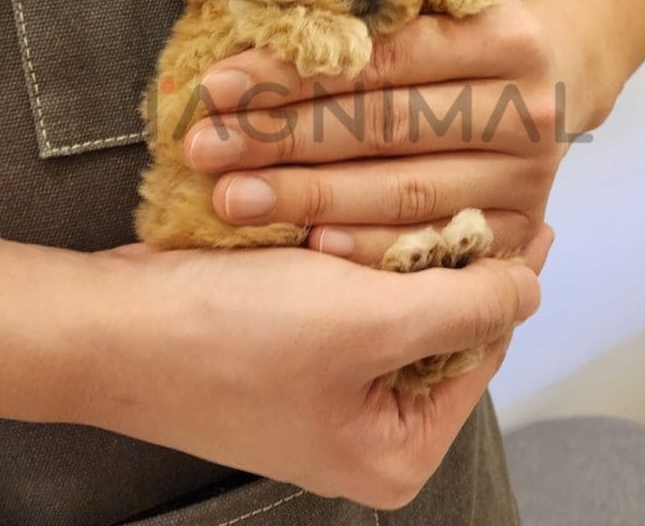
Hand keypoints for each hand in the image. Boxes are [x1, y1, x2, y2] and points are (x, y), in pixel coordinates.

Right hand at [76, 228, 550, 508]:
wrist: (109, 326)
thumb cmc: (235, 334)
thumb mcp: (367, 322)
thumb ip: (464, 307)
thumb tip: (533, 290)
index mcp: (394, 453)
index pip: (480, 353)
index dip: (506, 281)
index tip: (534, 217)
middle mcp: (361, 430)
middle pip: (436, 330)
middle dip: (449, 264)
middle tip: (476, 193)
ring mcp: (319, 389)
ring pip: (389, 305)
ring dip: (399, 251)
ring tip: (429, 191)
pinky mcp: (284, 349)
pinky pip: (344, 296)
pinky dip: (355, 254)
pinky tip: (364, 208)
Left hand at [183, 0, 596, 264]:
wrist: (566, 73)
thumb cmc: (473, 35)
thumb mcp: (439, 10)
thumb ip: (369, 31)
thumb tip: (247, 64)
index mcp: (508, 38)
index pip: (384, 61)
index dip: (297, 75)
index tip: (218, 86)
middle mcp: (529, 111)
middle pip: (387, 128)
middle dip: (285, 138)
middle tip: (205, 148)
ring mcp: (530, 179)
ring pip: (405, 192)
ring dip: (309, 198)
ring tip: (232, 198)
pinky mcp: (521, 231)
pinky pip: (431, 245)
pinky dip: (365, 248)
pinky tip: (306, 245)